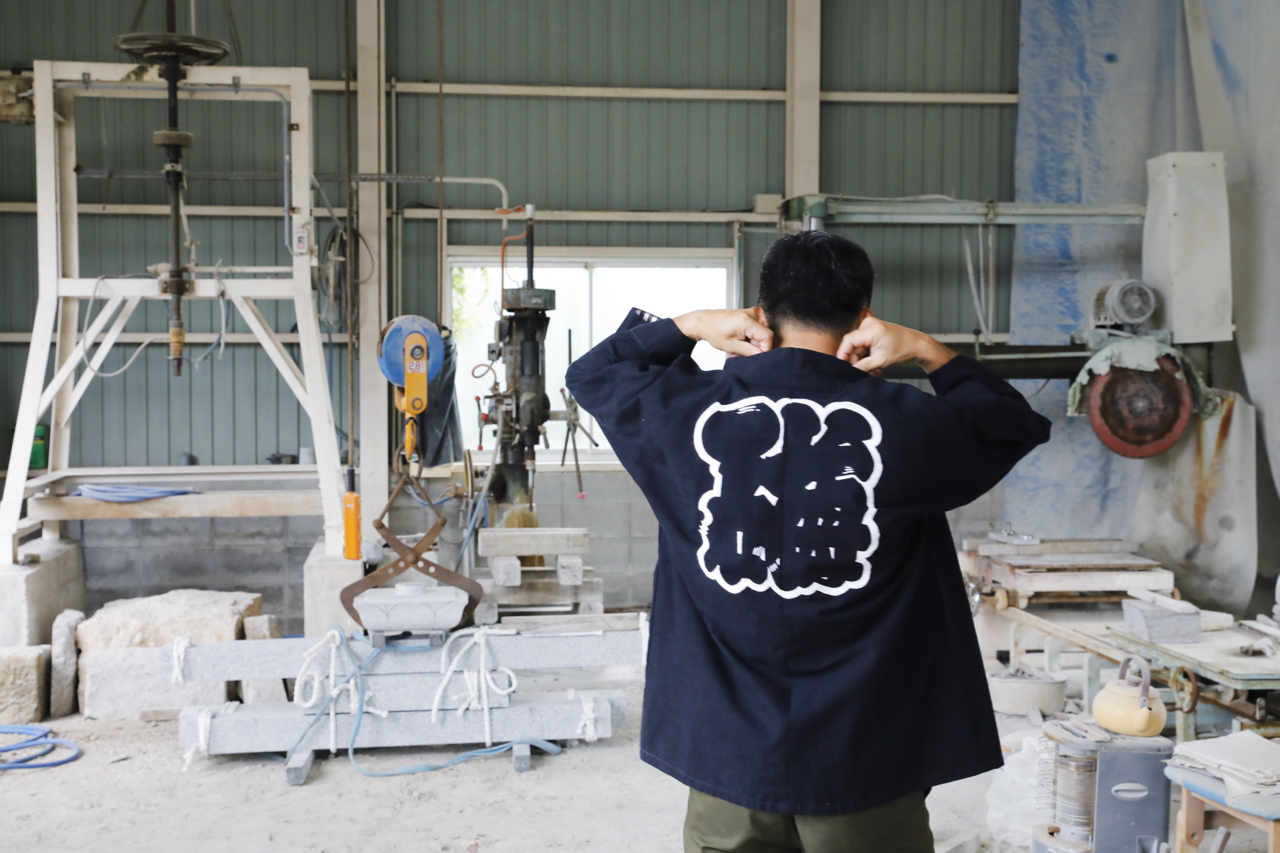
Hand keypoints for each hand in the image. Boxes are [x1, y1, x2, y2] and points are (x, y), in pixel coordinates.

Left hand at [673, 308, 772, 357]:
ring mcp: (751, 313)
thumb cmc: (712, 331)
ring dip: (751, 343)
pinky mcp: (749, 315)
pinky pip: (755, 329)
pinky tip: (739, 341)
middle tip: (740, 353)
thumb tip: (762, 355)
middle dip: (755, 347)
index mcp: (747, 320)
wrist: (703, 322)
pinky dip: (749, 337)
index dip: (764, 348)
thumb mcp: (730, 346)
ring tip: (737, 347)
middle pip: (764, 335)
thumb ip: (749, 351)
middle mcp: (751, 314)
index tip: (755, 355)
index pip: (767, 336)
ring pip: (760, 333)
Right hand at [836, 312, 955, 373]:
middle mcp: (868, 324)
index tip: (842, 366)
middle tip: (863, 372)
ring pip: (857, 346)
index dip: (843, 354)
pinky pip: (862, 344)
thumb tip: (850, 370)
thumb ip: (863, 366)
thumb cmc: (903, 349)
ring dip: (862, 359)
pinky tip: (873, 362)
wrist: (916, 344)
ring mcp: (869, 326)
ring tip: (873, 370)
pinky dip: (866, 354)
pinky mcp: (871, 330)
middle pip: (852, 345)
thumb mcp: (881, 361)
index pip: (848, 341)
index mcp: (870, 329)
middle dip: (856, 360)